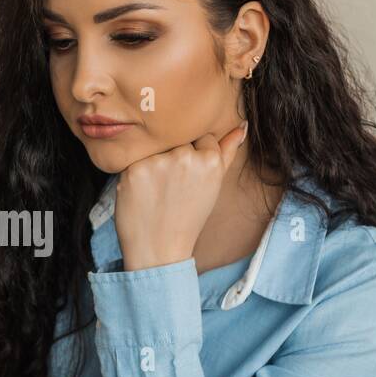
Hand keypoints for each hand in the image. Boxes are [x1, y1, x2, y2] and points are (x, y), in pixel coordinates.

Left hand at [114, 121, 247, 271]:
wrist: (160, 250)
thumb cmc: (187, 217)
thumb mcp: (213, 184)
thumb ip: (227, 152)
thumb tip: (242, 126)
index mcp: (210, 160)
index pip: (200, 137)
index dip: (192, 158)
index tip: (187, 179)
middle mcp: (186, 157)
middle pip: (177, 141)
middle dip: (172, 159)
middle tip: (171, 189)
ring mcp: (158, 162)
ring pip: (155, 148)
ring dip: (153, 165)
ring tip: (156, 192)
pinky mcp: (134, 169)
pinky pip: (133, 159)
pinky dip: (136, 175)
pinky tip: (142, 194)